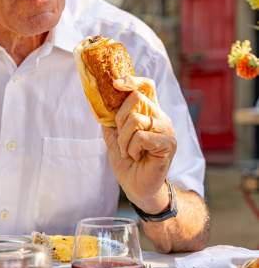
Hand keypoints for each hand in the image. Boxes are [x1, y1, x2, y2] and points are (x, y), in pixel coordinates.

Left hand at [102, 76, 176, 213]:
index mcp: (149, 112)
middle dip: (120, 119)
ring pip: (137, 119)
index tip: (116, 83)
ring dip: (124, 139)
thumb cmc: (128, 162)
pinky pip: (141, 136)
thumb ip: (110, 120)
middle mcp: (160, 117)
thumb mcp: (114, 137)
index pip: (146, 85)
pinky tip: (137, 157)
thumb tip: (99, 102)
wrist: (137, 187)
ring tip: (128, 151)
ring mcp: (166, 129)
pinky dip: (132, 148)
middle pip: (137, 98)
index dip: (132, 79)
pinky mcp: (168, 143)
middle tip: (121, 139)